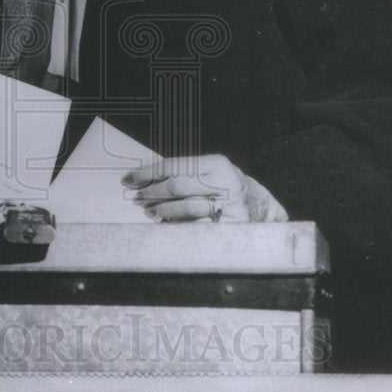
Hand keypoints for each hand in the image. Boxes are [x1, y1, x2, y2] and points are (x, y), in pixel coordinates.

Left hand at [122, 154, 287, 222]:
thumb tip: (144, 180)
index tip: (129, 179)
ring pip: (186, 208)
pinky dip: (178, 226)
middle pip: (177, 186)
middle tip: (137, 198)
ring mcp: (230, 206)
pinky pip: (197, 227)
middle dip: (152, 193)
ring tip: (151, 211)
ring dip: (163, 211)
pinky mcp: (231, 227)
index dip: (148, 173)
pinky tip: (167, 224)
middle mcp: (225, 182)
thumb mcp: (209, 173)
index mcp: (217, 164)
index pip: (174, 166)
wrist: (262, 208)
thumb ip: (183, 174)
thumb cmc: (226, 188)